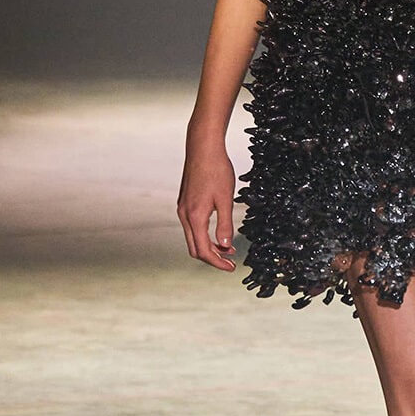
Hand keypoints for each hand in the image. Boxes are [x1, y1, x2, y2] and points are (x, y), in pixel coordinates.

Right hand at [177, 145, 237, 270]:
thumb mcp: (226, 198)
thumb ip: (225, 223)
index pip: (203, 251)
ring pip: (193, 238)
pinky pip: (192, 227)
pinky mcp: (185, 202)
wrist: (203, 147)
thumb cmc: (216, 170)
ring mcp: (182, 209)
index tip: (232, 267)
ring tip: (228, 248)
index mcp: (195, 216)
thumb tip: (225, 246)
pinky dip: (204, 235)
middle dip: (212, 258)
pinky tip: (218, 231)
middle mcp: (184, 215)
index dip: (217, 263)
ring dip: (209, 246)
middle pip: (195, 249)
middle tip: (231, 262)